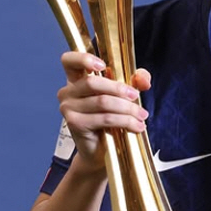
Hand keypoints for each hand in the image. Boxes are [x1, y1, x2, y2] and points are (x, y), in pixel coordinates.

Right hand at [58, 51, 151, 170]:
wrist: (102, 151)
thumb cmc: (110, 121)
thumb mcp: (125, 96)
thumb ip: (135, 82)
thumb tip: (143, 78)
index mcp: (76, 80)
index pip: (69, 61)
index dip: (83, 58)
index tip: (102, 65)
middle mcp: (67, 92)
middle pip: (92, 82)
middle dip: (119, 89)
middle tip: (136, 97)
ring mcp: (68, 109)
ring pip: (102, 102)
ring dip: (127, 109)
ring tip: (142, 116)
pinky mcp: (75, 124)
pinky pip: (104, 118)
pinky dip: (125, 121)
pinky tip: (136, 126)